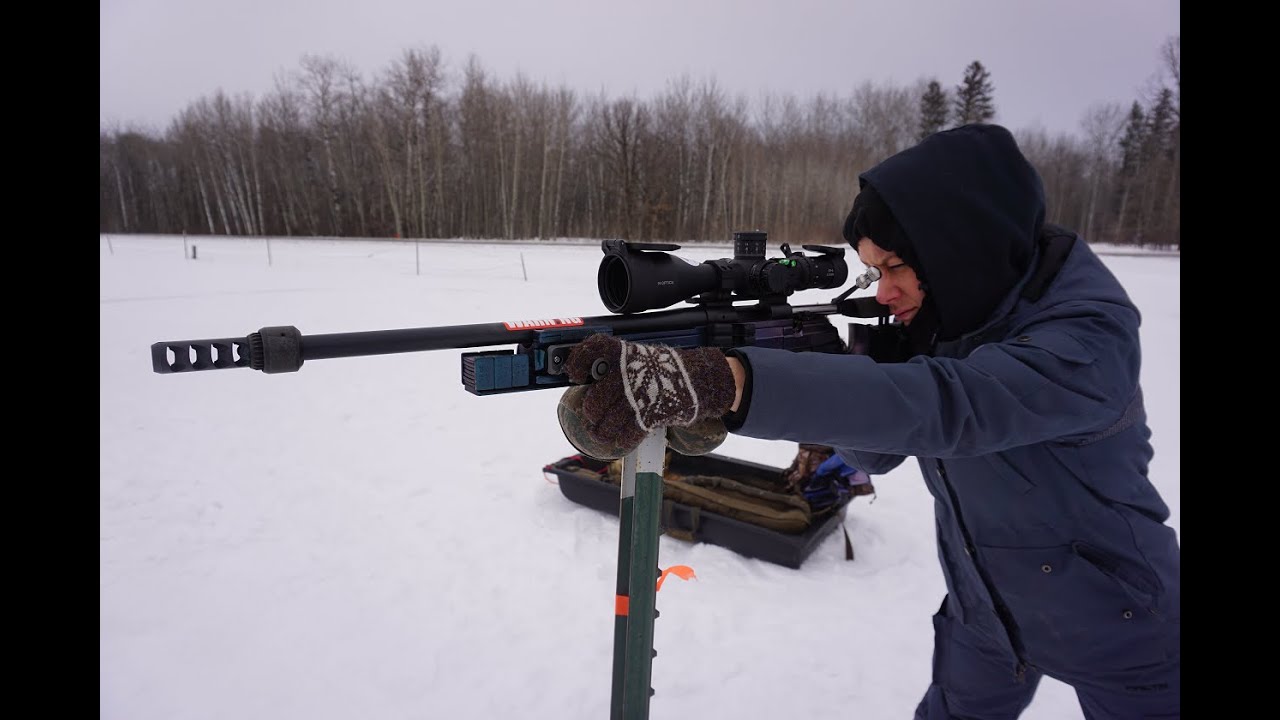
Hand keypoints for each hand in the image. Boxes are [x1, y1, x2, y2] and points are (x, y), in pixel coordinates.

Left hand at [557, 334, 735, 457]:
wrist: (698, 380)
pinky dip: (620, 440)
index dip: (577, 362)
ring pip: (605, 423)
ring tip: (600, 433)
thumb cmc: (666, 370)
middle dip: (591, 413)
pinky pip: (625, 435)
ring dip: (601, 432)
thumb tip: (593, 381)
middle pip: (593, 402)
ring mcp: (634, 397)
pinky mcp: (646, 417)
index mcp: (622, 354)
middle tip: (593, 416)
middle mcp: (624, 375)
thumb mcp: (639, 357)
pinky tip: (618, 440)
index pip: (591, 350)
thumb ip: (617, 366)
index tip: (575, 374)